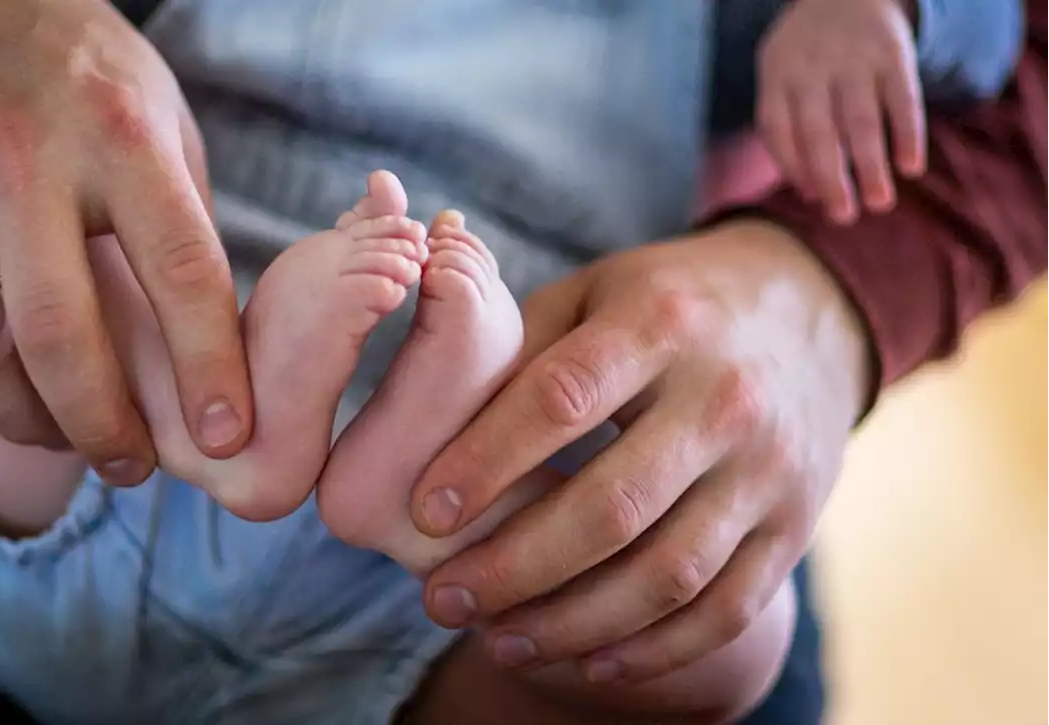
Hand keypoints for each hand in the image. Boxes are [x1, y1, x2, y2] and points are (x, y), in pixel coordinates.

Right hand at [0, 0, 252, 482]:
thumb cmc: (88, 81)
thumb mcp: (164, 127)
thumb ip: (182, 228)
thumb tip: (212, 350)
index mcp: (122, 140)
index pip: (180, 272)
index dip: (208, 367)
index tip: (227, 436)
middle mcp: (25, 161)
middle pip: (59, 334)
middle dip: (101, 424)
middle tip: (131, 467)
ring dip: (24, 419)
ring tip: (63, 436)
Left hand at [408, 220, 870, 680]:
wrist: (809, 315)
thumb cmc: (668, 306)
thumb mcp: (596, 291)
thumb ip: (520, 346)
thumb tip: (427, 422)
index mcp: (660, 324)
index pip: (563, 399)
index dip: (488, 461)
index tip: (426, 512)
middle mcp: (723, 398)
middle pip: (613, 506)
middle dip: (515, 567)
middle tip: (440, 602)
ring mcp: (768, 468)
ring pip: (667, 574)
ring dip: (573, 623)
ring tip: (498, 643)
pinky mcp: (794, 525)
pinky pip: (727, 609)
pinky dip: (656, 650)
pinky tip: (590, 663)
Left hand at [757, 0, 924, 223]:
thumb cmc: (809, 55)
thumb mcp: (783, 74)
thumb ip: (790, 128)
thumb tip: (810, 193)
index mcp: (776, 74)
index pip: (777, 128)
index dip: (793, 167)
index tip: (813, 200)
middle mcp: (812, 67)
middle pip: (817, 131)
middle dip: (830, 177)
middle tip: (843, 217)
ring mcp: (853, 59)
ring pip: (861, 120)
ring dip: (871, 164)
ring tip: (879, 203)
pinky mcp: (893, 52)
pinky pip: (902, 98)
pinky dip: (907, 133)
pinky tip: (910, 167)